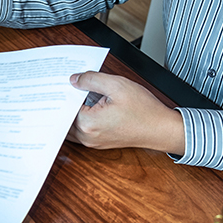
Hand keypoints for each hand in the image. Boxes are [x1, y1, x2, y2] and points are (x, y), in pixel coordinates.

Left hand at [66, 71, 185, 153]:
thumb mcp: (117, 85)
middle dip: (64, 101)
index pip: (63, 106)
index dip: (63, 91)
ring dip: (71, 111)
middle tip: (65, 85)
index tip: (61, 81)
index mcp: (87, 124)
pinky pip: (80, 130)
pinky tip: (86, 104)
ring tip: (76, 93)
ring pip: (70, 126)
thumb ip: (91, 80)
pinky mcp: (98, 143)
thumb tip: (74, 79)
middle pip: (64, 118)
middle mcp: (87, 137)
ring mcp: (92, 142)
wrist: (161, 129)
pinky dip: (79, 119)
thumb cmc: (144, 110)